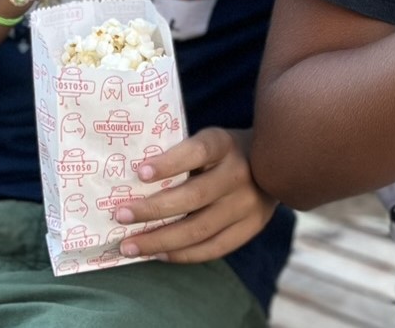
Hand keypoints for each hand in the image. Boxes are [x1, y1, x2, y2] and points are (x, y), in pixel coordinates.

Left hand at [115, 128, 275, 262]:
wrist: (274, 163)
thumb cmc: (223, 152)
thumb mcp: (209, 140)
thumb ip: (181, 155)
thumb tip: (130, 181)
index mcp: (225, 144)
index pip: (197, 152)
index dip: (169, 163)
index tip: (139, 172)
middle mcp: (239, 174)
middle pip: (193, 197)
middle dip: (152, 210)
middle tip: (121, 216)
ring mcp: (248, 204)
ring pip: (199, 229)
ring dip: (159, 240)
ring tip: (128, 246)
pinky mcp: (252, 227)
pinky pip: (213, 248)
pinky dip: (182, 254)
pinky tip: (158, 255)